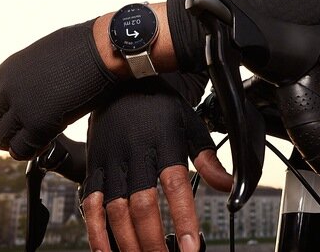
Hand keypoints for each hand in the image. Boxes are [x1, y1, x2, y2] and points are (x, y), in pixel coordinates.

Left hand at [0, 20, 117, 159]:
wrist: (103, 48)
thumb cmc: (83, 45)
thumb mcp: (43, 53)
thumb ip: (28, 72)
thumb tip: (32, 85)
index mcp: (8, 69)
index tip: (2, 116)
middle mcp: (9, 89)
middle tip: (15, 135)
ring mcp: (22, 108)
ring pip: (1, 139)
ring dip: (13, 143)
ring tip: (30, 141)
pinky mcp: (40, 125)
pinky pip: (21, 150)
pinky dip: (29, 152)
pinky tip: (44, 145)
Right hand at [81, 79, 232, 251]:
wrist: (121, 85)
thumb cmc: (159, 109)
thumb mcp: (190, 125)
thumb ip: (208, 159)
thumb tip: (229, 185)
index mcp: (164, 142)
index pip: (175, 185)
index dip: (184, 217)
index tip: (191, 247)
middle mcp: (135, 154)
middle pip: (142, 205)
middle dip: (153, 239)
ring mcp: (111, 164)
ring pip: (116, 210)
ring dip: (128, 242)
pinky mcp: (93, 170)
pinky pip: (91, 206)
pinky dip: (96, 233)